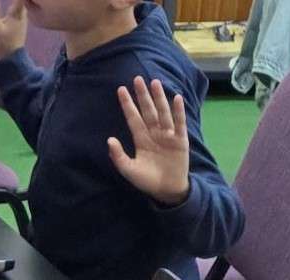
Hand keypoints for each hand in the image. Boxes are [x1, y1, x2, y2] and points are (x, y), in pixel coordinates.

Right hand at [0, 0, 26, 59]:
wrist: (12, 59)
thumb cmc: (4, 42)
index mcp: (18, 9)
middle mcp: (24, 10)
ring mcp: (23, 16)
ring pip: (20, 2)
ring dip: (14, 1)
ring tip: (3, 2)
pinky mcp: (20, 21)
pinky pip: (19, 6)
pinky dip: (14, 3)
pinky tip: (8, 5)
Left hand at [108, 77, 190, 206]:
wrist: (166, 190)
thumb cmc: (147, 180)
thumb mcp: (129, 170)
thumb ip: (118, 156)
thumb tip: (109, 139)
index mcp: (141, 140)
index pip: (133, 119)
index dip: (127, 105)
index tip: (121, 90)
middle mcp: (154, 134)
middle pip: (147, 111)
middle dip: (142, 95)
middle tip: (137, 79)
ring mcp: (168, 135)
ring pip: (162, 113)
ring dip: (159, 98)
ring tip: (154, 83)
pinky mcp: (180, 140)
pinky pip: (179, 123)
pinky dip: (178, 111)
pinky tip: (176, 98)